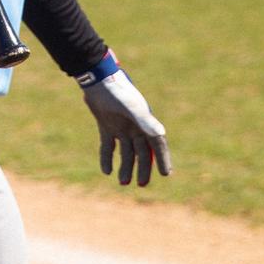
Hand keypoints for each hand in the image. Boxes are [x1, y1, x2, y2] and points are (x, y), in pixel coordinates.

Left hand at [79, 52, 171, 185]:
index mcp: (145, 122)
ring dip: (125, 166)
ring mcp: (121, 126)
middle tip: (142, 184)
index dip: (162, 159)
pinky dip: (107, 158)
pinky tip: (106, 171)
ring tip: (123, 182)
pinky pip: (108, 146)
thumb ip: (145, 122)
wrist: (97, 80)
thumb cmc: (117, 92)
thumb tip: (160, 134)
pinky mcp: (106, 125)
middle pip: (142, 152)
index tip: (166, 174)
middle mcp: (135, 126)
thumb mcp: (132, 108)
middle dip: (143, 168)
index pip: (157, 145)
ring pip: (126, 152)